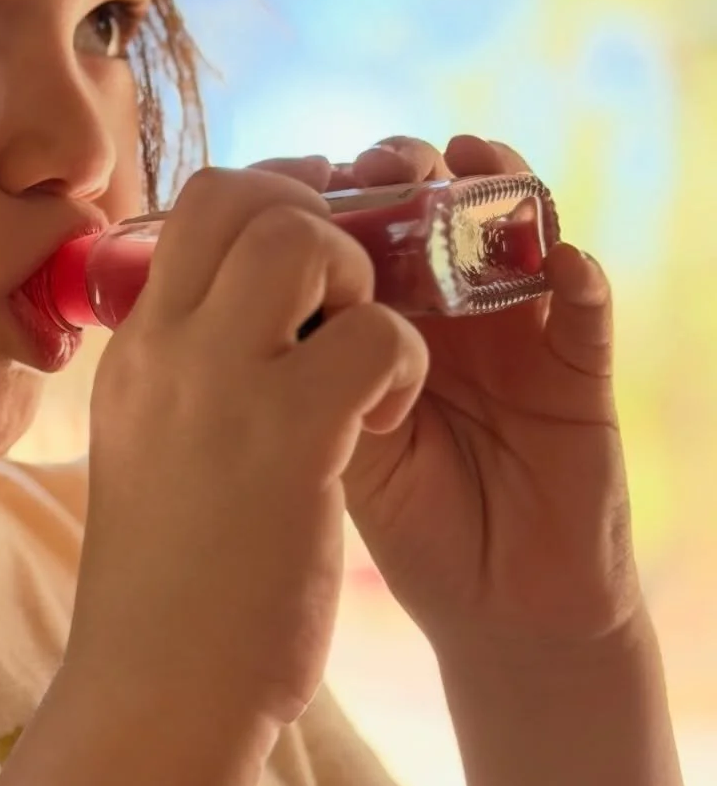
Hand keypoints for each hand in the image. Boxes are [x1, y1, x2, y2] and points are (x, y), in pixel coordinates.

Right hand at [69, 166, 428, 724]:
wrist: (157, 688)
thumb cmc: (167, 587)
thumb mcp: (149, 455)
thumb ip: (184, 383)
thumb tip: (235, 335)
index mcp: (135, 352)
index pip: (196, 206)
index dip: (275, 199)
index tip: (318, 254)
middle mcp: (166, 350)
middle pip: (243, 193)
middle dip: (319, 218)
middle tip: (350, 297)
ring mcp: (221, 387)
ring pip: (305, 240)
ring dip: (362, 283)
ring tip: (365, 362)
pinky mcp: (290, 438)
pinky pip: (376, 336)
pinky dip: (402, 363)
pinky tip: (384, 423)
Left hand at [247, 137, 642, 650]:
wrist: (484, 616)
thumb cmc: (398, 530)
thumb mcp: (307, 446)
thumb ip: (272, 375)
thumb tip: (198, 299)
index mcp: (372, 324)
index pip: (356, 224)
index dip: (330, 190)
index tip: (302, 182)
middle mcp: (446, 315)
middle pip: (433, 205)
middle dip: (403, 170)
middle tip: (379, 169)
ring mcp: (516, 336)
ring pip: (515, 228)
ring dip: (493, 188)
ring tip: (467, 173)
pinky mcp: (578, 378)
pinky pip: (588, 309)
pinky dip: (577, 275)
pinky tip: (559, 262)